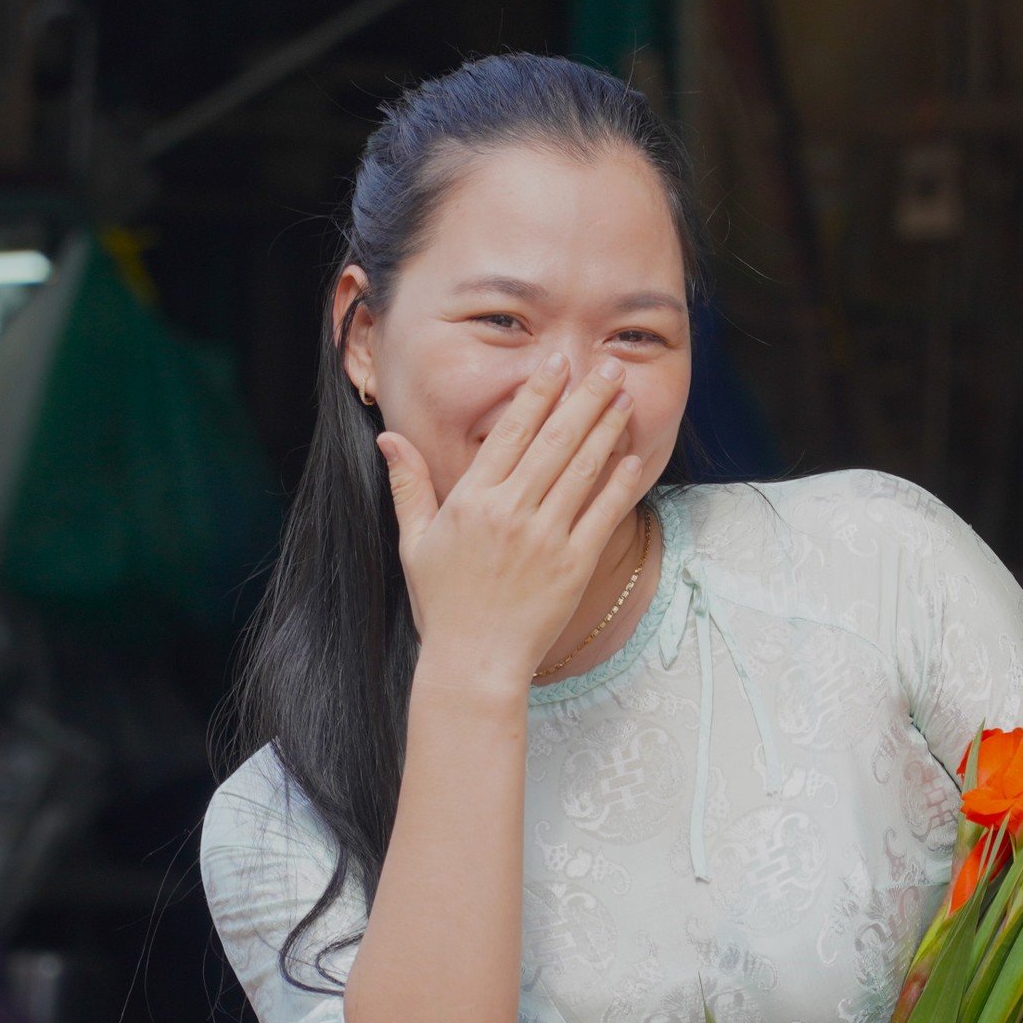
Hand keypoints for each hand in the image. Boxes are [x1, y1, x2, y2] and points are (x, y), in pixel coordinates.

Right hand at [375, 353, 642, 683]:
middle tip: (608, 365)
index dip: (538, 392)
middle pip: (555, 441)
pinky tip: (634, 458)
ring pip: (583, 470)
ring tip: (624, 398)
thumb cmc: (442, 603)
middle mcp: (510, 512)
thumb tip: (388, 438)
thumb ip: (408, 485)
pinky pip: (602, 515)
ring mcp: (545, 538)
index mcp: (472, 500)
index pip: (511, 432)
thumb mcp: (414, 541)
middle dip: (584, 398)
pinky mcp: (573, 566)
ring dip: (607, 429)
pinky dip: (619, 485)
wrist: (473, 661)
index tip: (558, 361)